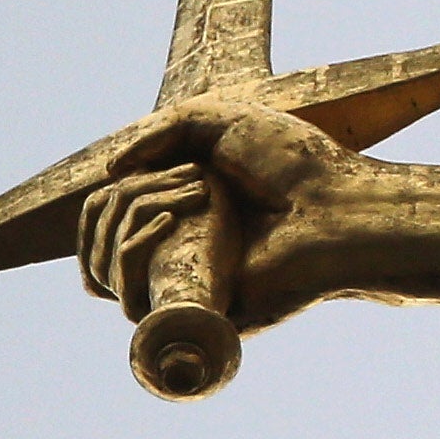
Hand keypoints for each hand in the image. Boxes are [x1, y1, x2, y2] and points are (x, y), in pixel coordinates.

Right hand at [77, 97, 343, 318]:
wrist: (342, 204)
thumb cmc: (294, 162)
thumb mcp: (215, 121)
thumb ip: (156, 136)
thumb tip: (110, 176)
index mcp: (179, 220)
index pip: (106, 225)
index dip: (110, 194)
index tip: (168, 165)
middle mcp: (178, 258)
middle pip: (98, 245)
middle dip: (123, 200)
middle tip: (194, 176)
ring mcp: (188, 289)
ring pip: (105, 272)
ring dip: (130, 218)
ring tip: (197, 193)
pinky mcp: (200, 317)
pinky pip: (132, 304)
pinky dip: (130, 255)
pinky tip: (167, 224)